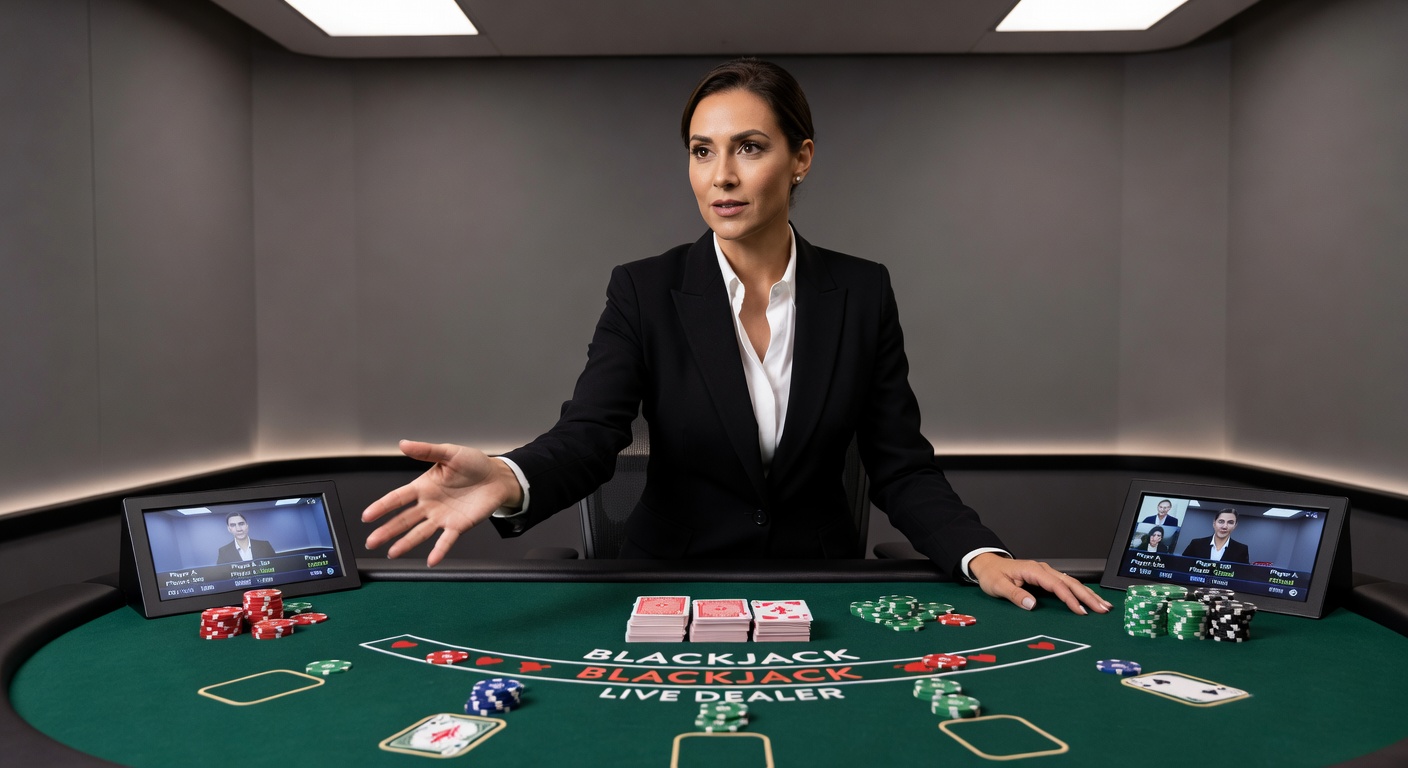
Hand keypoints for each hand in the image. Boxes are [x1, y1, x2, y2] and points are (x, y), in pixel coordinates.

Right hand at [361, 440, 522, 566]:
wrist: (498, 476)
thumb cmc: (474, 463)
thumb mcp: (449, 453)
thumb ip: (426, 451)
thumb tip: (403, 444)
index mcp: (423, 486)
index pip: (397, 498)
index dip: (382, 506)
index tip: (367, 516)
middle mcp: (429, 504)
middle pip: (403, 519)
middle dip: (386, 531)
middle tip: (371, 542)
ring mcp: (442, 517)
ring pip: (419, 532)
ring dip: (405, 543)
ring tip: (392, 553)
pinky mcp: (458, 526)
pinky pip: (446, 540)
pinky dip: (439, 550)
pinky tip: (431, 560)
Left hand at [969, 553, 1112, 614]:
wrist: (988, 563)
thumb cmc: (992, 574)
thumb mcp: (997, 586)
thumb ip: (1014, 595)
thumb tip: (1032, 604)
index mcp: (1033, 570)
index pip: (1056, 585)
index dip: (1069, 598)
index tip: (1081, 611)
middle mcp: (1042, 569)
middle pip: (1070, 583)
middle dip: (1088, 596)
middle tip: (1104, 609)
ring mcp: (1046, 572)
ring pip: (1071, 582)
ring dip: (1088, 594)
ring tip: (1104, 605)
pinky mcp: (1046, 577)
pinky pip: (1066, 584)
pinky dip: (1079, 591)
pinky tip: (1090, 598)